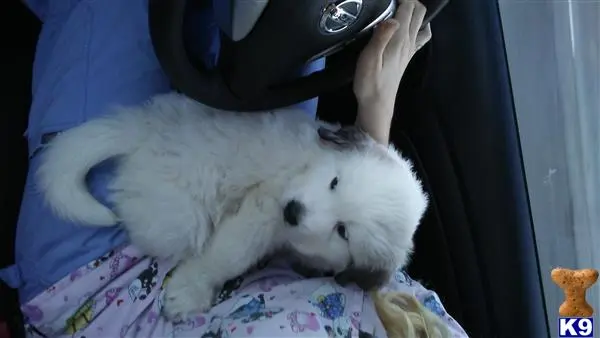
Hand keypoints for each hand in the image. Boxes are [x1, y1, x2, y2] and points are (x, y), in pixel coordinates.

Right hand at [354, 0, 431, 142]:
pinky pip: (420, 35)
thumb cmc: (370, 83)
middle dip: (410, 0)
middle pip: (419, 12)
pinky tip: (407, 26)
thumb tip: (393, 18)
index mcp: (400, 39)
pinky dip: (417, 24)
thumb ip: (381, 36)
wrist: (377, 105)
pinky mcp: (407, 56)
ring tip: (400, 8)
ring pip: (421, 22)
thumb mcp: (369, 58)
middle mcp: (409, 41)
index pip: (408, 7)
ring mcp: (411, 49)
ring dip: (414, 11)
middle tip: (394, 2)